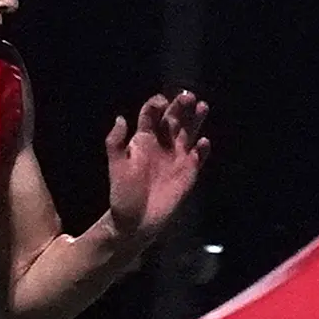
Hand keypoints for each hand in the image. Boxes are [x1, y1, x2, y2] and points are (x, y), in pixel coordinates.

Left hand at [101, 90, 210, 242]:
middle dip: (180, 106)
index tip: (161, 101)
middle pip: (173, 118)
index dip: (157, 104)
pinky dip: (202, 149)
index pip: (151, 114)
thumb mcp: (115, 167)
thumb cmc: (123, 193)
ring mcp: (176, 157)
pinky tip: (203, 142)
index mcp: (143, 140)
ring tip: (201, 106)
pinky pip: (198, 156)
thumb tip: (120, 118)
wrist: (135, 221)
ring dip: (195, 120)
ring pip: (189, 132)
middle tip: (187, 96)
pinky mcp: (188, 172)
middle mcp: (162, 144)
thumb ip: (115, 143)